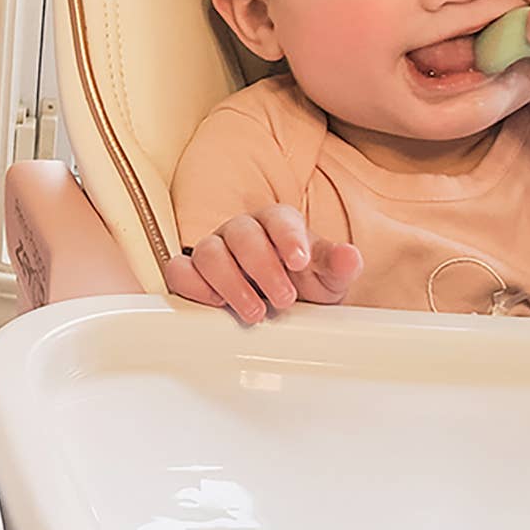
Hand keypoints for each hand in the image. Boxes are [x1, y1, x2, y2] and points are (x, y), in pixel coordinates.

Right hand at [164, 204, 363, 324]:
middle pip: (242, 234)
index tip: (300, 260)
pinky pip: (179, 270)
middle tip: (284, 297)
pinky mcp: (192, 273)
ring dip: (230, 283)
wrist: (283, 309)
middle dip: (263, 267)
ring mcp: (215, 250)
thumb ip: (338, 265)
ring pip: (209, 252)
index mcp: (276, 224)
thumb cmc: (303, 285)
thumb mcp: (328, 279)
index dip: (288, 236)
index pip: (278, 218)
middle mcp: (243, 232)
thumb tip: (350, 256)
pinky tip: (215, 304)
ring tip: (255, 311)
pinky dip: (193, 286)